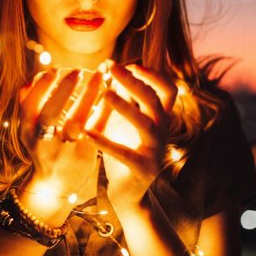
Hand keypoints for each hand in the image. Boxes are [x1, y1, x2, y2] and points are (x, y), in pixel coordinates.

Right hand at [18, 69, 103, 209]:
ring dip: (89, 96)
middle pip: (50, 114)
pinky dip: (104, 109)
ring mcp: (64, 151)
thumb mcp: (29, 129)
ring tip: (99, 75)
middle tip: (77, 71)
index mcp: (27, 132)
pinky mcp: (85, 156)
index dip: (41, 86)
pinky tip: (112, 92)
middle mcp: (43, 142)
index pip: (29, 105)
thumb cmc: (43, 147)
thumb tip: (36, 76)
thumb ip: (29, 103)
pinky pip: (97, 129)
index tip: (55, 69)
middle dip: (63, 91)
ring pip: (76, 121)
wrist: (54, 185)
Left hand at [84, 63, 176, 208]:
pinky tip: (87, 133)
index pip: (168, 90)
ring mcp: (155, 150)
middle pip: (154, 100)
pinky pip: (124, 153)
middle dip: (133, 82)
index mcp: (160, 118)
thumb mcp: (125, 120)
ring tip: (104, 94)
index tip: (132, 64)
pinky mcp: (143, 169)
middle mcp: (163, 131)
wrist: (129, 191)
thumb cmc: (126, 148)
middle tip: (112, 68)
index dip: (154, 75)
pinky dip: (105, 142)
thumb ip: (125, 98)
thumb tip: (115, 69)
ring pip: (145, 124)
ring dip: (125, 106)